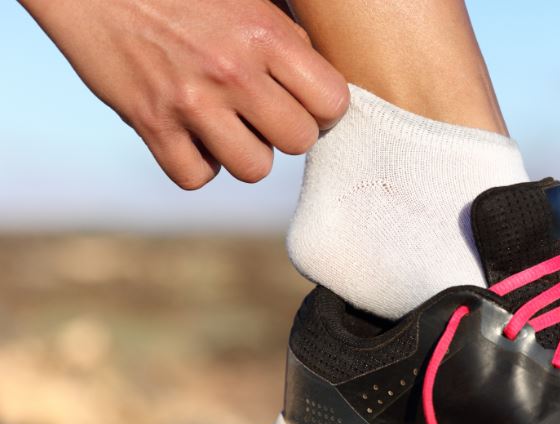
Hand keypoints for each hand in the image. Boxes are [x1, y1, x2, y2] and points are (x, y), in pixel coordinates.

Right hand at [21, 0, 347, 188]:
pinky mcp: (150, 123)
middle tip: (264, 114)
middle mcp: (233, 70)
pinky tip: (191, 135)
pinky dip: (196, 164)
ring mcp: (190, 101)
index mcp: (266, 34)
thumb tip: (324, 85)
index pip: (331, 102)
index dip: (323, 109)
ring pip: (254, 168)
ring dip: (245, 153)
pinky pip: (195, 177)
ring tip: (228, 125)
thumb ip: (288, 39)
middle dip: (286, 133)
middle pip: (298, 141)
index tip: (304, 101)